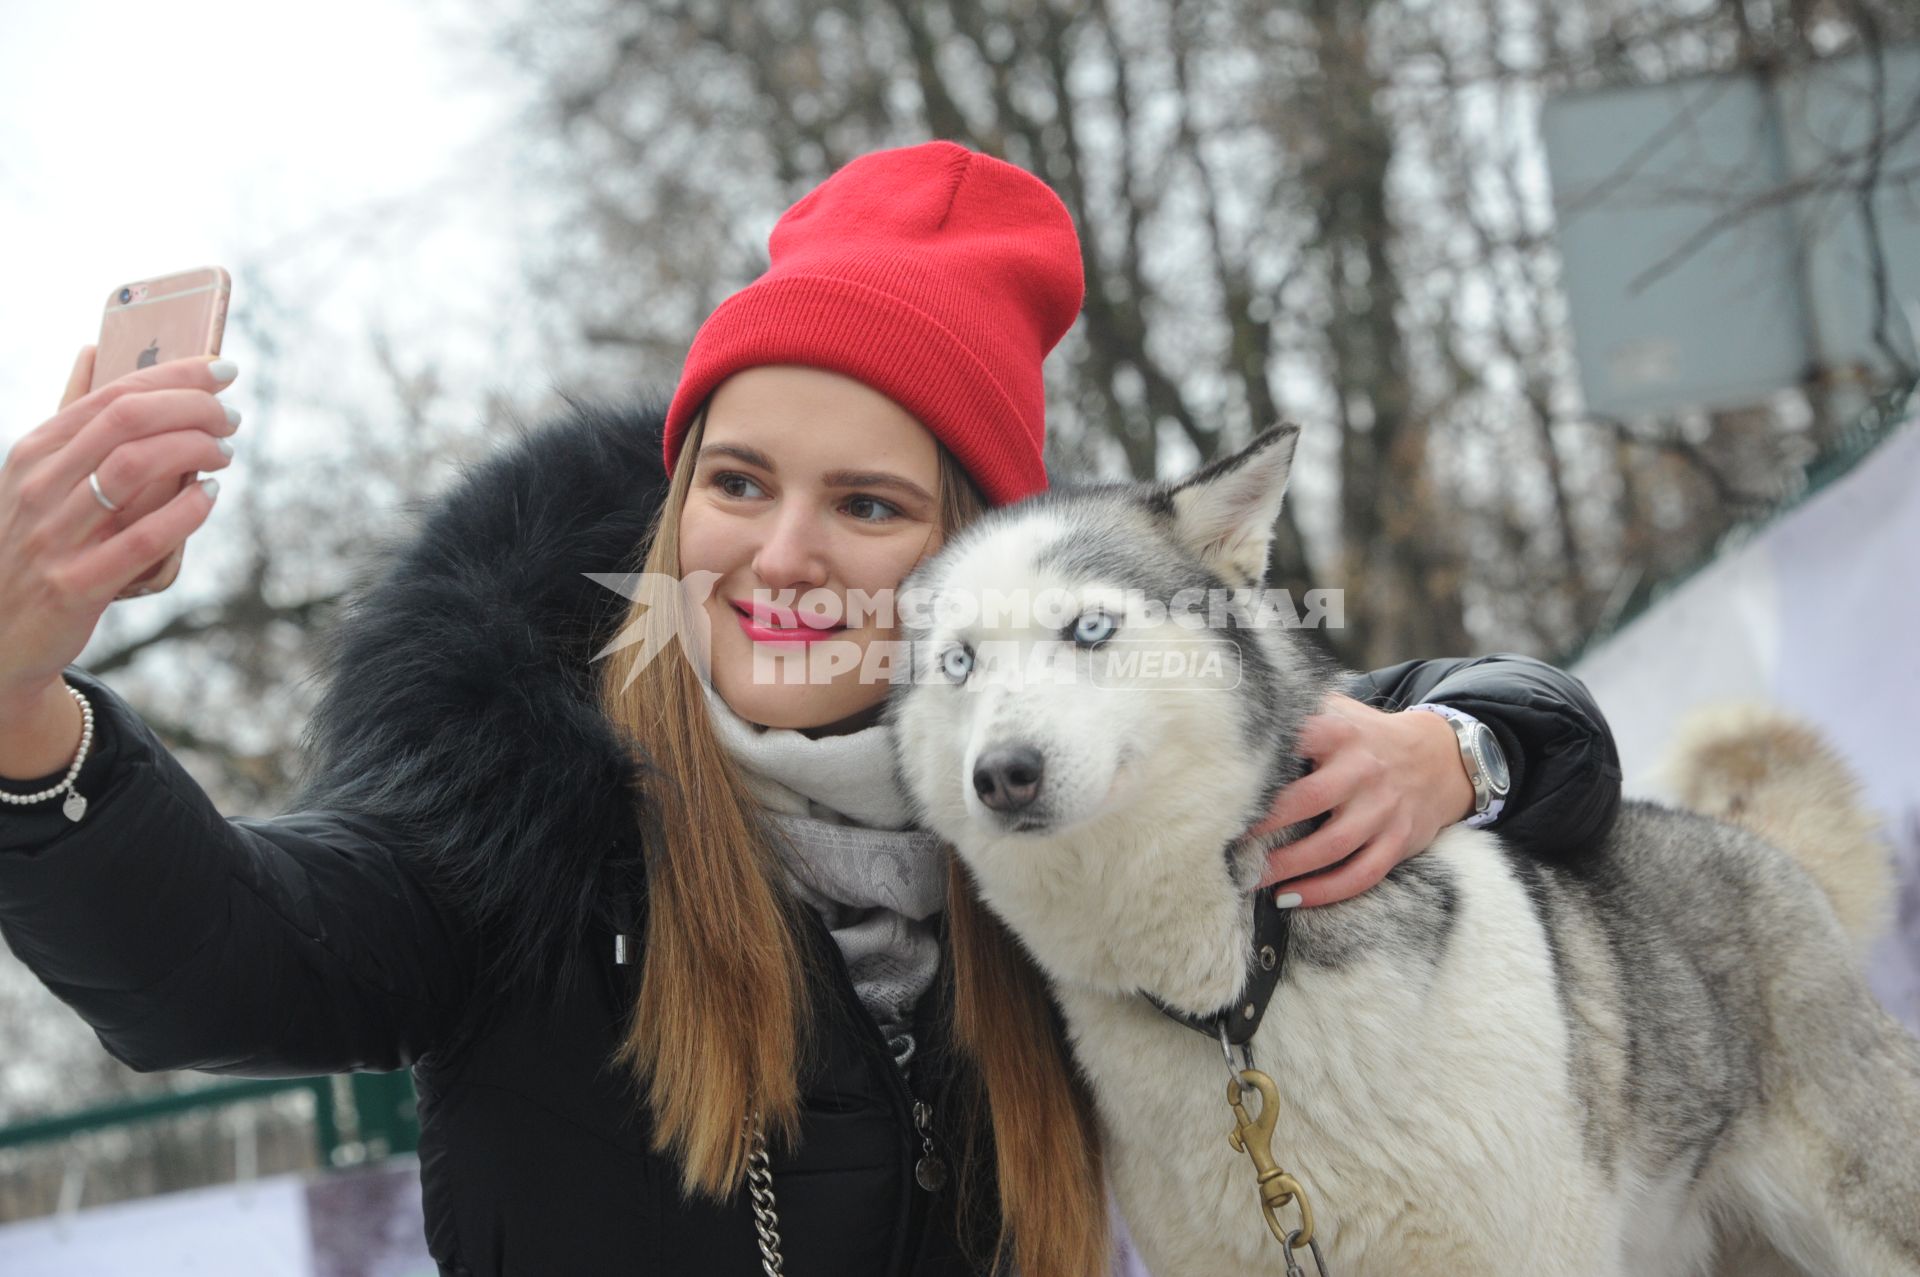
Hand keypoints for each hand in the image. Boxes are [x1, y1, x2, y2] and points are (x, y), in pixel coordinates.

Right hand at [0, 347, 238, 712]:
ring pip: (135, 469)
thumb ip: (70, 417)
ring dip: (194, 450)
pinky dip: (187, 511)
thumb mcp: (36, 476)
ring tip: (226, 451)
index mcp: (33, 454)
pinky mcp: (76, 585)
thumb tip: (94, 349)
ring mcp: (54, 536)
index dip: (174, 376)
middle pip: (127, 422)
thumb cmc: (32, 543)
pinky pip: (143, 538)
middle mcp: (39, 488)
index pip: (111, 396)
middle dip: (193, 408)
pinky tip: (212, 495)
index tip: (223, 370)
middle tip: (232, 415)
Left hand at [1242, 693, 1474, 906]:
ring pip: (1333, 845)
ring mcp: (1383, 809)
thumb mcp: (1340, 711)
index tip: (1226, 787)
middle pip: (1309, 800)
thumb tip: (1237, 712)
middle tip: (1227, 842)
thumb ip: (1298, 711)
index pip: (1296, 741)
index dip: (1261, 765)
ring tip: (1251, 878)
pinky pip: (1362, 874)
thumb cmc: (1368, 737)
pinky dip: (1325, 892)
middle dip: (1265, 824)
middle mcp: (1364, 771)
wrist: (1440, 758)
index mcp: (1342, 733)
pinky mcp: (1398, 841)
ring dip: (1288, 866)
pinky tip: (1292, 898)